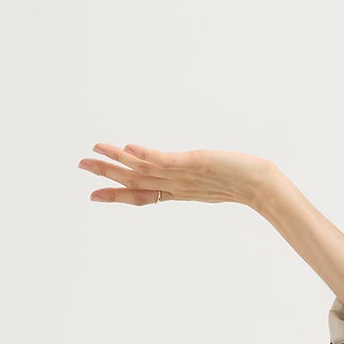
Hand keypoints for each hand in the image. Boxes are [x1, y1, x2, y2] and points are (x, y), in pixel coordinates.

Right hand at [78, 142, 271, 210]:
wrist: (262, 186)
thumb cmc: (244, 181)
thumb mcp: (213, 182)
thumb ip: (196, 178)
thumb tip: (192, 172)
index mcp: (178, 191)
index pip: (142, 195)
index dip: (116, 196)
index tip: (92, 196)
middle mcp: (176, 186)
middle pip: (135, 182)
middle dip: (106, 175)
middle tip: (80, 165)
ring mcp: (183, 176)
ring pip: (143, 170)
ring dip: (117, 160)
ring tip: (95, 149)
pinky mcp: (194, 164)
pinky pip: (165, 160)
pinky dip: (146, 155)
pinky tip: (128, 147)